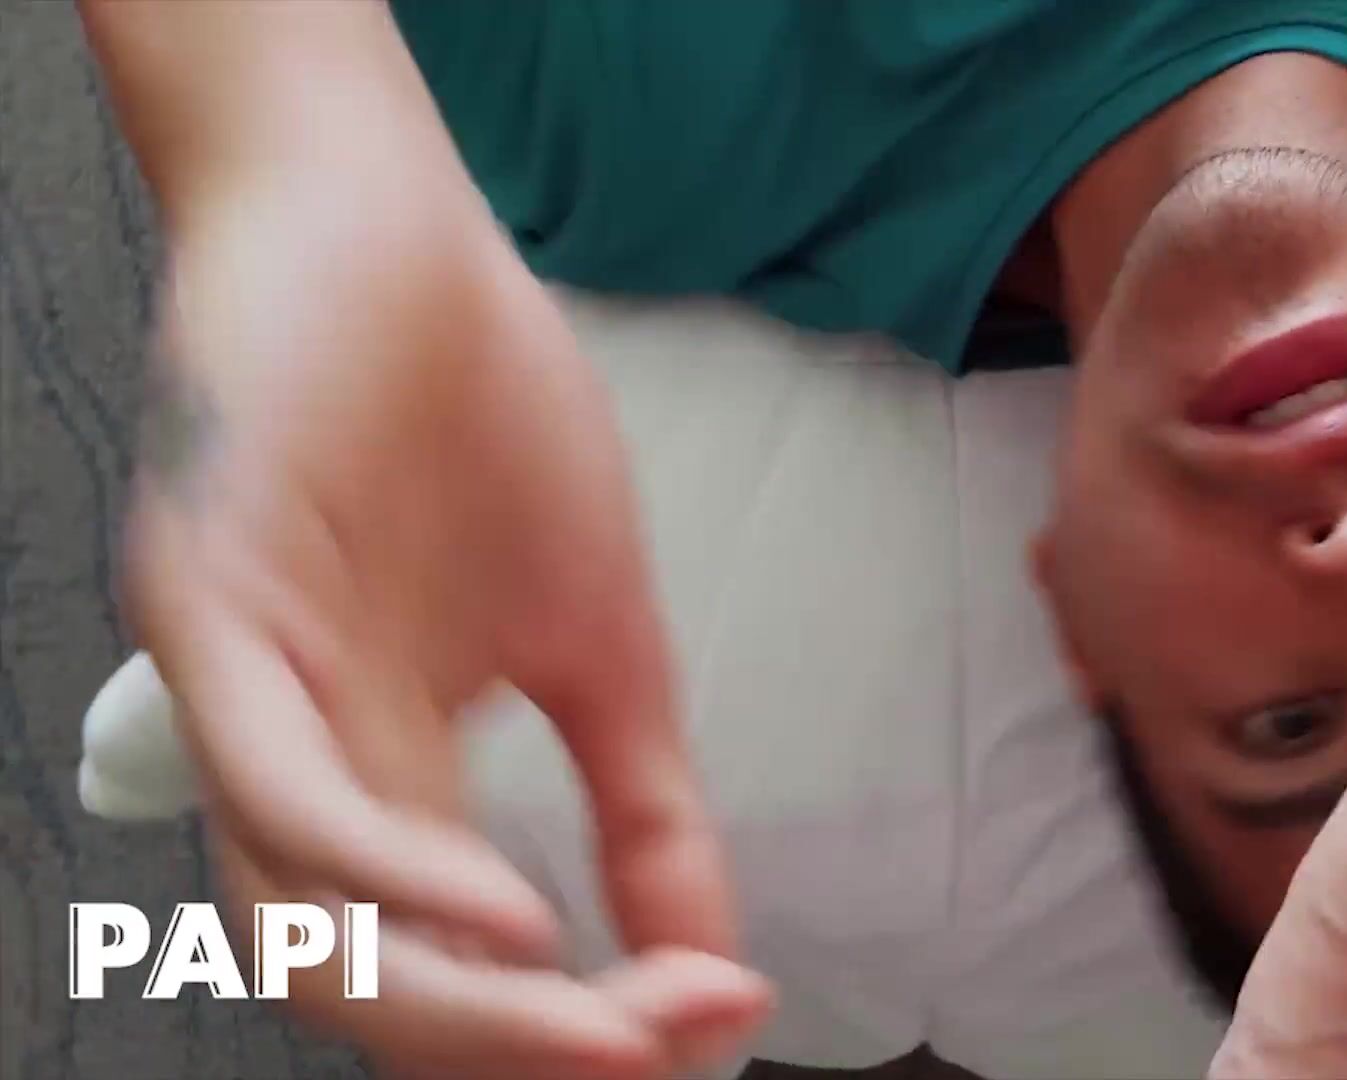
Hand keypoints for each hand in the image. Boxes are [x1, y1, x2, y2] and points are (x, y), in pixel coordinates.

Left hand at [124, 177, 765, 1073]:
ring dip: (462, 1012)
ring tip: (602, 1031)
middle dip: (522, 1051)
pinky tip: (513, 914)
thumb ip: (643, 806)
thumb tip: (713, 963)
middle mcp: (304, 767)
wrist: (396, 238)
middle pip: (377, 982)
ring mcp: (248, 695)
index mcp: (391, 777)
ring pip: (308, 926)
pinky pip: (279, 786)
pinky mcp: (213, 609)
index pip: (465, 962)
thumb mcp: (605, 642)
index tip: (724, 1008)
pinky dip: (390, 872)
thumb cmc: (485, 415)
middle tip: (657, 1051)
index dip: (585, 1021)